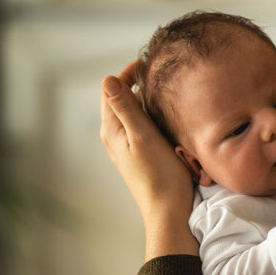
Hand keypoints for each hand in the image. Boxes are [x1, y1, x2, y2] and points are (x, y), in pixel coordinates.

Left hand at [100, 61, 197, 259]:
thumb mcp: (143, 136)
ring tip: (163, 90)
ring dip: (143, 100)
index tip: (147, 63)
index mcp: (112, 130)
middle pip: (119, 101)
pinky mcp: (139, 156)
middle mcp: (114, 138)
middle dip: (134, 83)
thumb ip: (126, 108)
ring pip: (130, 114)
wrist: (168, 211)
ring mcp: (126, 148)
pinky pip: (140, 127)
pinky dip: (149, 116)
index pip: (111, 91)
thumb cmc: (159, 175)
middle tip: (157, 73)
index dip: (127, 73)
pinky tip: (164, 117)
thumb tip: (107, 80)